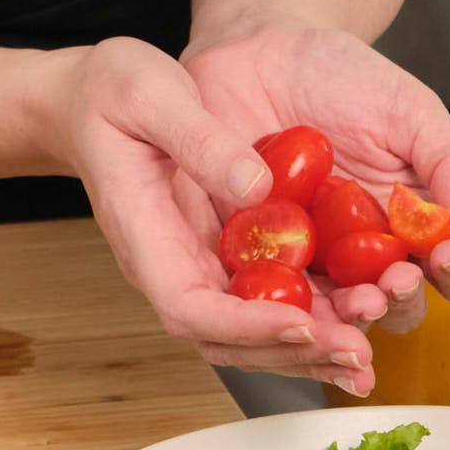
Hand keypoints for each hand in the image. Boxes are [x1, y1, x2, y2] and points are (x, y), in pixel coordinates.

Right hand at [39, 35, 380, 388]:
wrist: (86, 98)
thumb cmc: (109, 90)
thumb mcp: (149, 94)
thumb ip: (198, 140)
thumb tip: (256, 186)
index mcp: (143, 232)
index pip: (188, 305)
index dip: (246, 324)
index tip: (303, 323)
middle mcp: (166, 263)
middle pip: (224, 337)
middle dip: (290, 353)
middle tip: (357, 354)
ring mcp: (190, 263)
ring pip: (244, 332)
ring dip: (302, 351)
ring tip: (363, 359)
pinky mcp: (215, 254)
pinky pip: (256, 301)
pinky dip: (302, 321)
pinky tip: (351, 323)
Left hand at [181, 23, 449, 392]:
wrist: (264, 48)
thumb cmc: (341, 77)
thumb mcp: (409, 108)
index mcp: (412, 222)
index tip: (446, 253)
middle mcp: (364, 250)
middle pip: (395, 304)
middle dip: (399, 302)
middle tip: (392, 284)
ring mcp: (310, 255)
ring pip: (333, 310)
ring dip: (346, 318)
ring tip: (352, 300)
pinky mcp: (255, 250)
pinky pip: (265, 288)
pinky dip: (278, 301)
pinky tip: (288, 292)